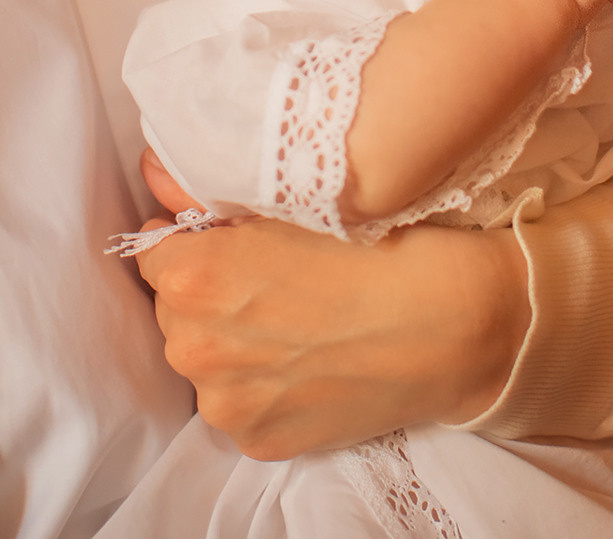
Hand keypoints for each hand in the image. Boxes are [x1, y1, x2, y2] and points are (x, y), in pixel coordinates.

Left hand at [132, 149, 528, 458]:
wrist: (460, 326)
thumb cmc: (387, 248)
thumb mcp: (299, 200)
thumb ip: (206, 190)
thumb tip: (152, 171)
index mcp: (194, 275)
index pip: (154, 250)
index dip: (197, 238)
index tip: (238, 238)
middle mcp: (193, 345)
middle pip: (176, 309)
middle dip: (213, 293)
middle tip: (280, 280)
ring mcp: (226, 402)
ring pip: (207, 361)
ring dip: (235, 343)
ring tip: (303, 324)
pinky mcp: (259, 440)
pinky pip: (242, 405)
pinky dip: (266, 386)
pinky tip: (314, 363)